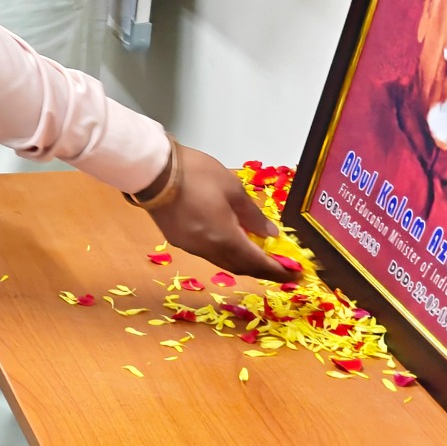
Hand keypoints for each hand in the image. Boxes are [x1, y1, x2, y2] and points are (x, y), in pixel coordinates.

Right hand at [143, 142, 297, 281]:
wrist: (152, 171)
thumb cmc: (195, 175)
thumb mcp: (232, 189)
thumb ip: (253, 215)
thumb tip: (270, 234)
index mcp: (224, 238)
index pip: (256, 262)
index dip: (277, 270)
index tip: (294, 274)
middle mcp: (208, 249)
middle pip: (240, 267)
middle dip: (263, 271)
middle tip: (281, 269)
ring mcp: (191, 246)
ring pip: (223, 262)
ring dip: (244, 262)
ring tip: (259, 255)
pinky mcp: (178, 239)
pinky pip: (209, 253)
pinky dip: (226, 253)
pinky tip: (232, 243)